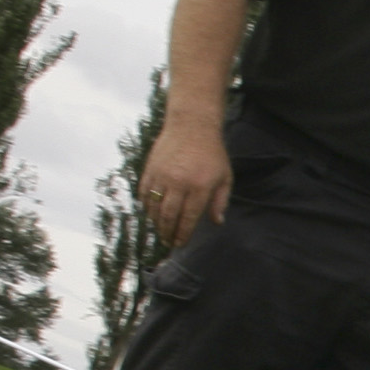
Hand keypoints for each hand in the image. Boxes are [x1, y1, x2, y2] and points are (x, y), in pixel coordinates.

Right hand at [142, 121, 233, 247]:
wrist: (192, 126)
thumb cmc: (212, 153)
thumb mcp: (225, 177)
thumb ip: (220, 201)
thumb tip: (217, 223)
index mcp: (200, 187)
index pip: (189, 218)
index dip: (183, 234)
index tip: (180, 243)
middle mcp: (179, 183)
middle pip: (169, 215)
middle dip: (167, 232)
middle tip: (168, 241)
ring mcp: (162, 175)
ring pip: (154, 206)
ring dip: (155, 222)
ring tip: (160, 230)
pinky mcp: (150, 169)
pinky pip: (144, 192)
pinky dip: (146, 205)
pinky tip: (150, 212)